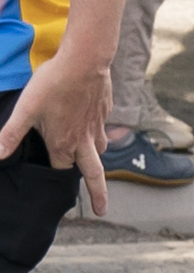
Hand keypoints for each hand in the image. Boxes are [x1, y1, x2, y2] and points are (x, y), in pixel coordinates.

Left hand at [0, 47, 111, 216]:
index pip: (60, 169)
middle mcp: (85, 139)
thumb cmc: (53, 84)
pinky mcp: (104, 111)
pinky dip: (98, 134)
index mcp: (64, 143)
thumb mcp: (24, 110)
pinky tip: (91, 126)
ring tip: (92, 162)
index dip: (53, 176)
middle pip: (94, 174)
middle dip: (99, 194)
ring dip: (96, 159)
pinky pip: (103, 129)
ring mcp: (97, 125)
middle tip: (104, 211)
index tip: (50, 186)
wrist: (85, 61)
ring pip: (100, 150)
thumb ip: (10, 135)